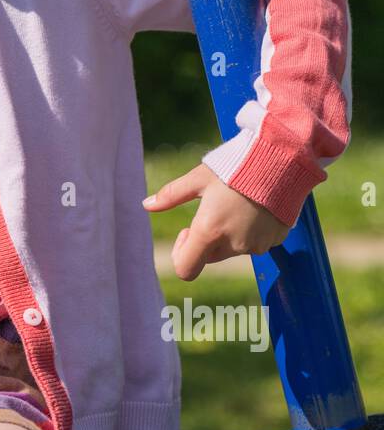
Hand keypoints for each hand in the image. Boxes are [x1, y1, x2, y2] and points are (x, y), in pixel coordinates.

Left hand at [142, 163, 289, 280]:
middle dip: (205, 238)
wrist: (282, 159)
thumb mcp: (198, 178)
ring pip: (233, 249)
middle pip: (209, 257)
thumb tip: (146, 205)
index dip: (182, 253)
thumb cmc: (236, 165)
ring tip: (238, 201)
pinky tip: (256, 205)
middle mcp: (233, 245)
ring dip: (229, 234)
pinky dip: (251, 230)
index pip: (186, 269)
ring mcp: (256, 245)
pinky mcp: (275, 240)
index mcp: (209, 232)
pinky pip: (255, 243)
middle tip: (212, 209)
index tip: (188, 229)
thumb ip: (171, 195)